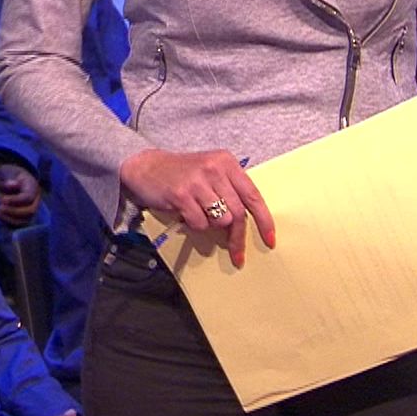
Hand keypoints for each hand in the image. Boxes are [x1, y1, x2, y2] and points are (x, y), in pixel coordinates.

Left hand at [0, 162, 41, 226]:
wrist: (9, 179)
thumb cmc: (7, 175)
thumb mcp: (5, 172)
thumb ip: (7, 178)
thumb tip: (13, 184)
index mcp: (33, 186)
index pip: (28, 197)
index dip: (15, 200)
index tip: (2, 199)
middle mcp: (35, 199)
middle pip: (31, 211)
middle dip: (13, 211)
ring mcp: (31, 209)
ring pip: (26, 220)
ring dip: (10, 218)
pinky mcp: (25, 217)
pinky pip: (20, 224)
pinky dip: (9, 221)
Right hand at [119, 148, 274, 268]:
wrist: (147, 166)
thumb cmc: (183, 173)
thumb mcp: (211, 172)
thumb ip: (230, 190)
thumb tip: (248, 223)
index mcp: (227, 162)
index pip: (253, 195)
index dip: (264, 220)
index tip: (269, 239)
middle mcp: (214, 168)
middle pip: (238, 213)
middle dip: (238, 237)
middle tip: (236, 252)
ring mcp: (197, 181)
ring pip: (220, 220)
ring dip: (211, 225)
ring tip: (198, 213)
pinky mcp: (181, 194)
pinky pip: (199, 223)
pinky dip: (194, 224)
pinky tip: (185, 212)